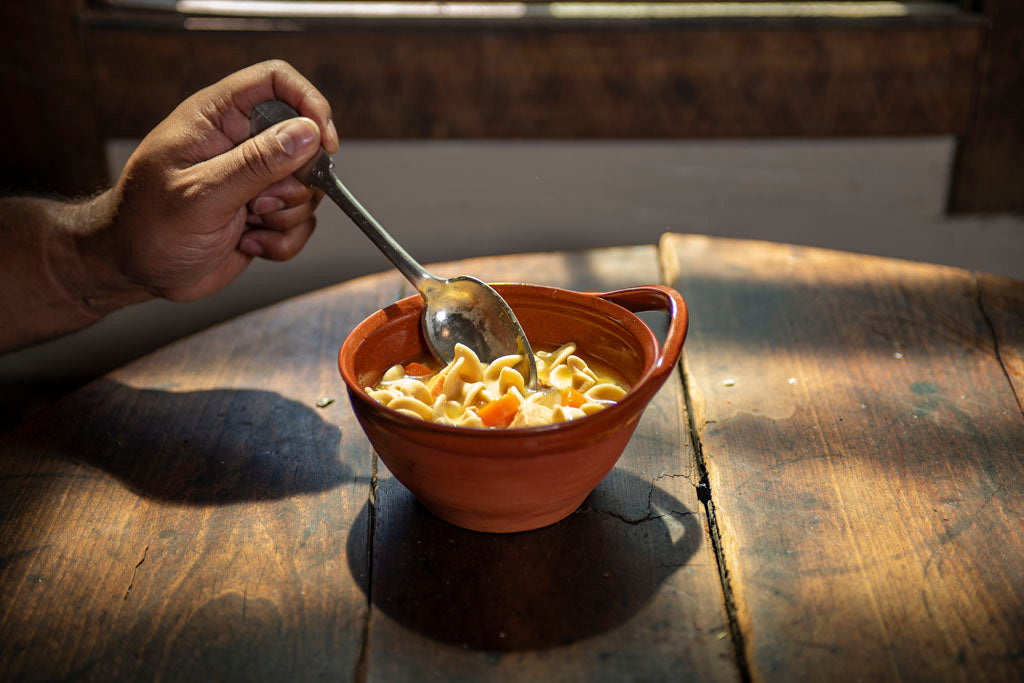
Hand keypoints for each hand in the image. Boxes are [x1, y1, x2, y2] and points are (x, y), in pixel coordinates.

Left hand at [85, 59, 338, 301]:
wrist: (132, 271)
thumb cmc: (146, 227)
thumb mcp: (201, 194)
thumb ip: (256, 163)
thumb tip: (306, 133)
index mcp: (216, 118)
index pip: (276, 81)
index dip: (309, 104)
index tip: (324, 144)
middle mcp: (240, 143)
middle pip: (304, 142)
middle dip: (296, 182)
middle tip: (260, 202)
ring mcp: (254, 179)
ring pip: (306, 188)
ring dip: (287, 216)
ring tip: (247, 225)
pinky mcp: (262, 213)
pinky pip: (300, 223)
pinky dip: (283, 241)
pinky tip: (249, 244)